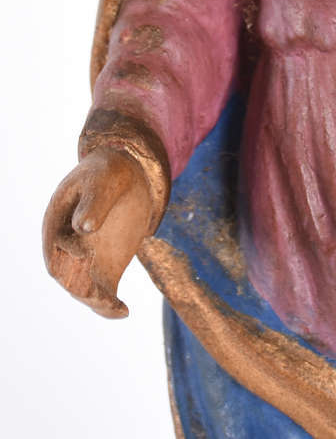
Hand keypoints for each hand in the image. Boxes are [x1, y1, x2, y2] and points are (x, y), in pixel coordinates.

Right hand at [43, 146, 153, 318]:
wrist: (129, 176)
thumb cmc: (109, 174)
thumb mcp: (103, 181)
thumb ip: (94, 202)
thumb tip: (84, 227)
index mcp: (56, 226)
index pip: (54, 253)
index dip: (65, 260)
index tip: (84, 255)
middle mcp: (67, 249)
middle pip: (68, 278)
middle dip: (82, 288)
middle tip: (102, 296)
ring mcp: (86, 261)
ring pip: (85, 290)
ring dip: (97, 302)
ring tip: (115, 308)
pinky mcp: (107, 267)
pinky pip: (105, 293)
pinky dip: (111, 305)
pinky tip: (124, 311)